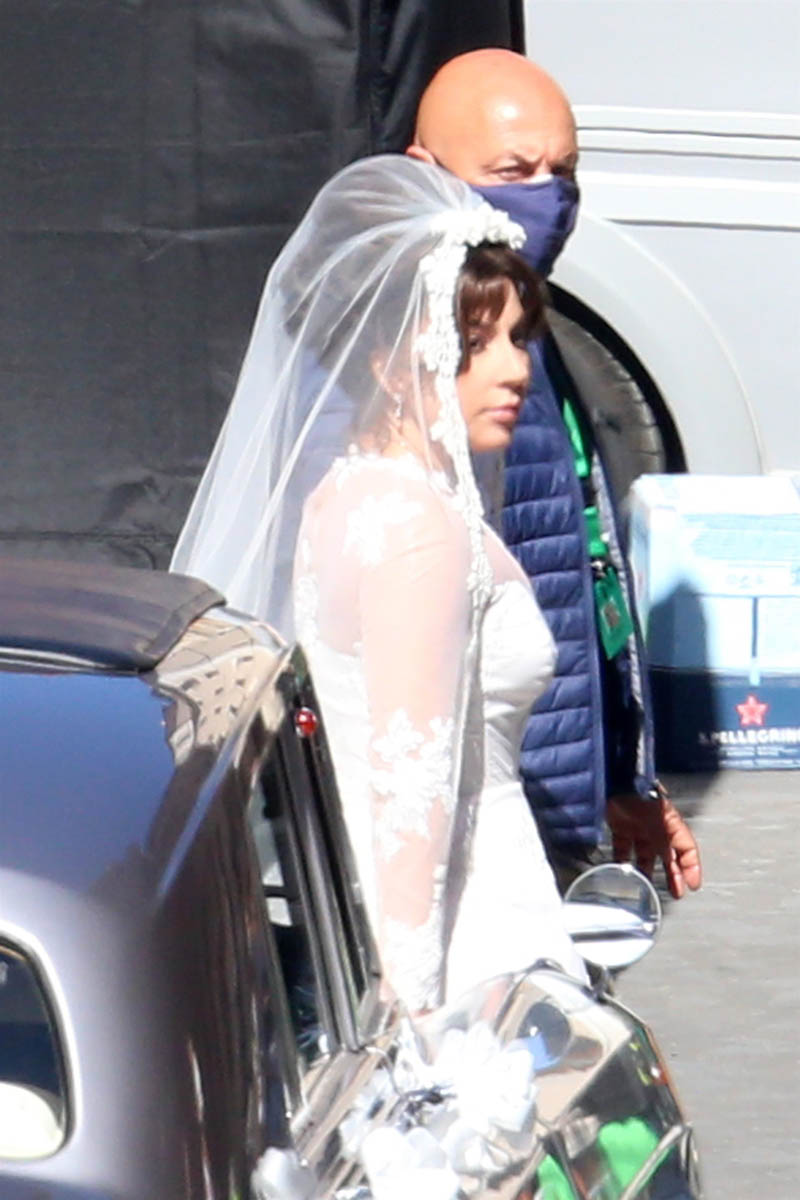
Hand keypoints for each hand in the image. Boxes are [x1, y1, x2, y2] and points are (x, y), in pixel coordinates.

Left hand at [606, 785, 701, 899]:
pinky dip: (622, 862)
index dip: (692, 867)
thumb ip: (665, 836)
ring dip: (646, 871)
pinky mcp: (620, 827)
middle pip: (668, 856)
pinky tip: (621, 872)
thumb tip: (672, 858)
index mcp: (670, 823)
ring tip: (646, 888)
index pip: (687, 848)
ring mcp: (638, 828)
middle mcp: (656, 828)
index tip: (693, 885)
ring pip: (645, 856)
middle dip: (673, 875)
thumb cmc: (640, 790)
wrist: (616, 777)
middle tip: (676, 893)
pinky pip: (623, 849)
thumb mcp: (658, 815)